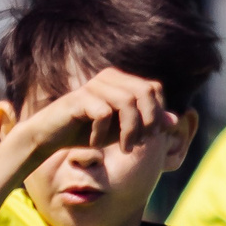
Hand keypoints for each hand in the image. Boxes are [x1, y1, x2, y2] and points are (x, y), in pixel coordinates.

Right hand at [25, 67, 167, 155]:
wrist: (51, 138)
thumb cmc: (89, 133)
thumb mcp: (124, 132)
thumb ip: (148, 125)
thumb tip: (175, 119)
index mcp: (122, 81)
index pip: (154, 88)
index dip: (157, 113)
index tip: (149, 137)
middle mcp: (109, 77)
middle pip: (144, 92)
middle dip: (147, 122)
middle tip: (137, 144)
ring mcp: (93, 86)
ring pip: (127, 102)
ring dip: (129, 131)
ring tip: (123, 148)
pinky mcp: (78, 98)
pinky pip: (103, 113)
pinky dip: (102, 133)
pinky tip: (94, 143)